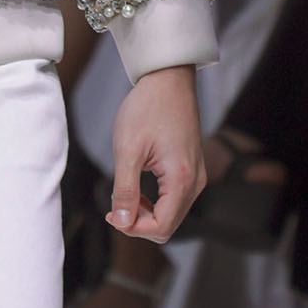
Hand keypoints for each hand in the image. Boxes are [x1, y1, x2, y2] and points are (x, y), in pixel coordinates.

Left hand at [107, 65, 204, 243]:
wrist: (167, 79)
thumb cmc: (148, 108)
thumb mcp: (128, 150)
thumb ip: (125, 190)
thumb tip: (122, 222)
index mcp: (182, 179)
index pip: (162, 226)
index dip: (133, 228)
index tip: (111, 213)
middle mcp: (196, 182)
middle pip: (168, 225)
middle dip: (139, 222)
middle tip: (115, 205)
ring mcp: (196, 175)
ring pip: (172, 214)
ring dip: (146, 212)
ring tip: (124, 195)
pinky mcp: (192, 169)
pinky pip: (175, 199)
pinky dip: (155, 202)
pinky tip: (137, 188)